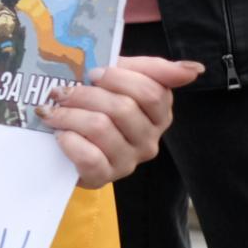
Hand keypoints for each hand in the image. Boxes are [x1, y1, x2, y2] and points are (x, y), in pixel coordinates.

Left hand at [37, 56, 199, 187]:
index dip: (117, 78)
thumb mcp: (122, 76)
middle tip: (62, 91)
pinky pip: (88, 156)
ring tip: (53, 111)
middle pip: (122, 109)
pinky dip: (69, 140)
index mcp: (159, 113)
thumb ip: (155, 69)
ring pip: (100, 127)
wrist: (69, 140)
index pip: (151, 93)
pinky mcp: (104, 177)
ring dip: (69, 114)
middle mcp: (149, 140)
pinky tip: (60, 134)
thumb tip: (195, 70)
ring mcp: (128, 161)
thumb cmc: (97, 102)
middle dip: (86, 94)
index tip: (93, 74)